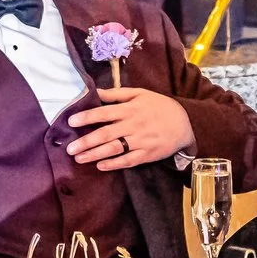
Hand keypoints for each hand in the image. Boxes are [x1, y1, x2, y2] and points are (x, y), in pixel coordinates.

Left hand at [65, 85, 195, 170]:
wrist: (186, 123)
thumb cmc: (159, 106)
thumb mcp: (140, 94)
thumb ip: (116, 94)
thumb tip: (93, 91)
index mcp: (130, 109)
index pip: (104, 113)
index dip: (87, 117)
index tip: (71, 121)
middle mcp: (134, 126)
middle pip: (106, 134)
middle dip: (86, 141)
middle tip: (70, 148)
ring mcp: (141, 141)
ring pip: (114, 149)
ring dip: (95, 154)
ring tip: (79, 159)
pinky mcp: (148, 154)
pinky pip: (128, 161)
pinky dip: (114, 164)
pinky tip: (100, 166)